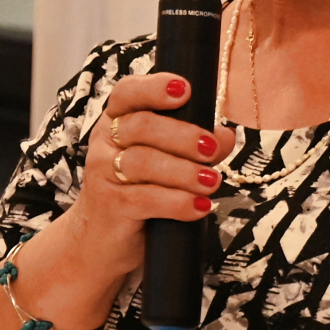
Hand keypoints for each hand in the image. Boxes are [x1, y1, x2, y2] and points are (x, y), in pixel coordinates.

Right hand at [64, 73, 235, 283]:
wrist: (104, 242)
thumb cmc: (139, 191)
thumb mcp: (166, 162)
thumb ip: (196, 145)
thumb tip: (226, 135)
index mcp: (117, 120)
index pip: (127, 92)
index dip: (154, 87)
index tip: (185, 89)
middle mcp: (105, 142)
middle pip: (141, 126)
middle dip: (182, 135)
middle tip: (212, 148)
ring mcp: (103, 174)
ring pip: (143, 163)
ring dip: (184, 172)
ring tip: (212, 181)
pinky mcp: (111, 206)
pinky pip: (146, 199)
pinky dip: (178, 203)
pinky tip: (200, 207)